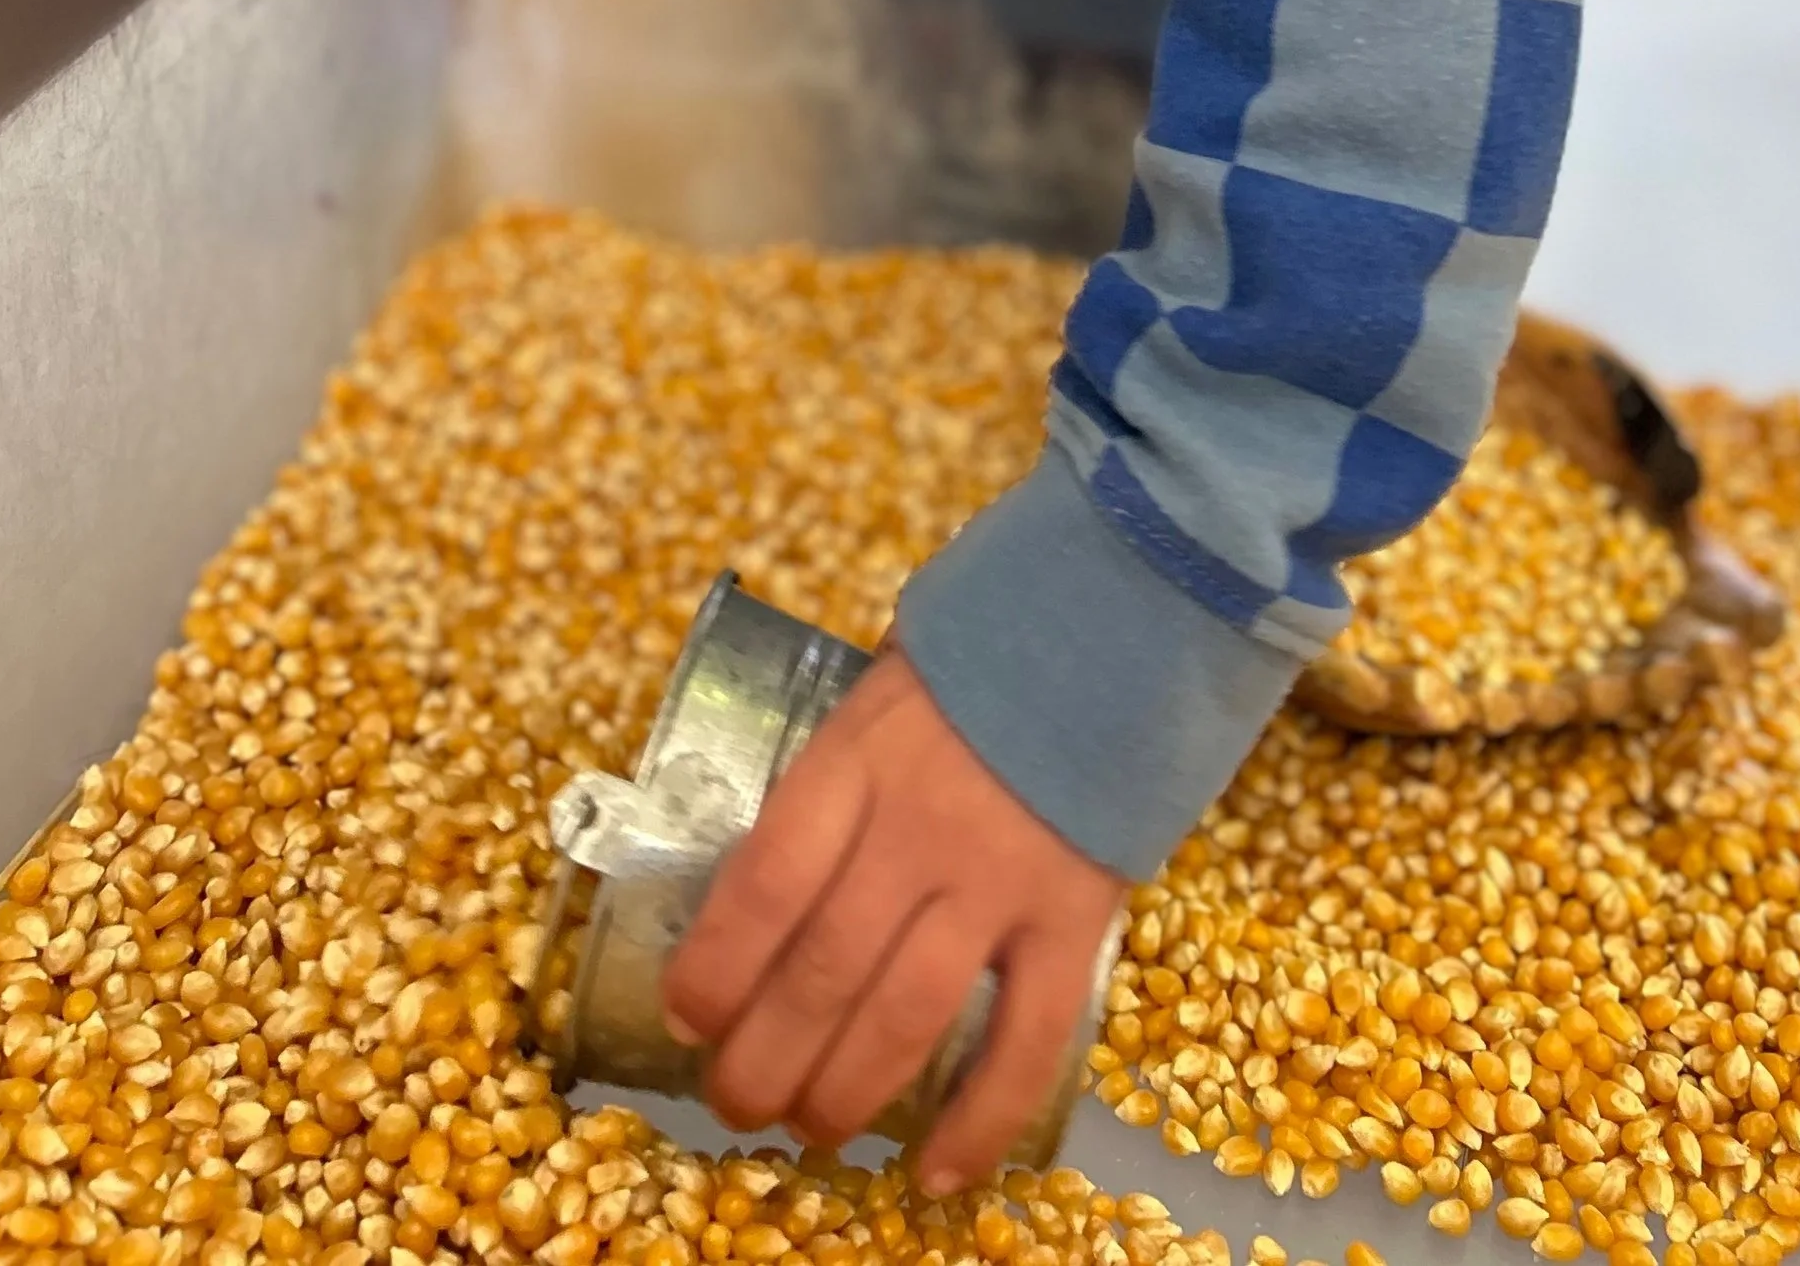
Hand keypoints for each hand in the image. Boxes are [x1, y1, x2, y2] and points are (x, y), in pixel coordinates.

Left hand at [662, 649, 1121, 1195]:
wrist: (1114, 625)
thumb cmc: (976, 667)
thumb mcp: (876, 700)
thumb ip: (829, 788)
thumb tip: (758, 894)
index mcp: (857, 760)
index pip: (765, 881)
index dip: (716, 964)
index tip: (685, 1016)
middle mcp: (921, 826)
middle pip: (824, 969)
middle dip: (764, 1059)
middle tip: (737, 1102)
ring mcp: (1001, 877)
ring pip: (907, 1016)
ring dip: (845, 1094)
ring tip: (810, 1130)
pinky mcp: (1077, 917)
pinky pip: (1028, 1039)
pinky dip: (981, 1118)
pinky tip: (939, 1174)